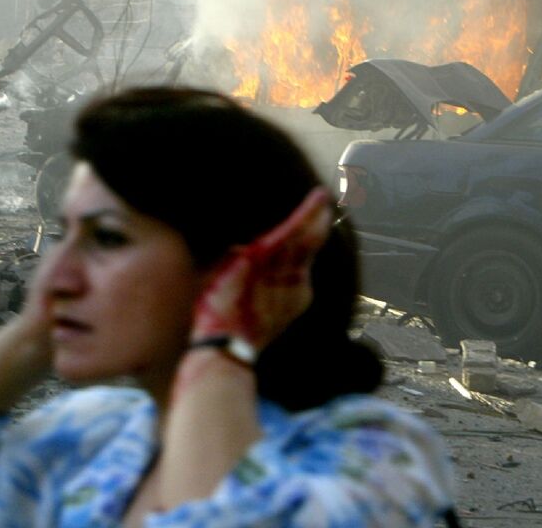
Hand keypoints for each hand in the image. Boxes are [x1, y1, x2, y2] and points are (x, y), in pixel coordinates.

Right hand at [192, 187, 332, 350]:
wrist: (228, 347)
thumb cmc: (218, 307)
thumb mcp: (221, 268)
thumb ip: (241, 252)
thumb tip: (248, 246)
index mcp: (268, 257)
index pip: (298, 227)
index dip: (311, 209)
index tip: (321, 194)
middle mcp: (290, 272)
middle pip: (312, 240)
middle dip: (319, 220)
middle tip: (324, 203)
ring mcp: (298, 289)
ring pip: (309, 257)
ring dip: (312, 240)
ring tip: (314, 224)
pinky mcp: (299, 304)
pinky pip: (303, 276)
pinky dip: (301, 264)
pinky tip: (294, 262)